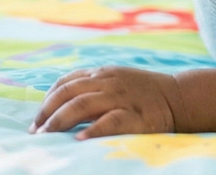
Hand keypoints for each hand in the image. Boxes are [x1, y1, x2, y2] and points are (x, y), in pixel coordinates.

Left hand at [30, 67, 180, 139]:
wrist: (179, 97)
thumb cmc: (145, 93)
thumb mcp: (117, 81)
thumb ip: (94, 87)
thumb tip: (62, 106)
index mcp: (102, 74)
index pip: (66, 82)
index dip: (48, 100)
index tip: (37, 120)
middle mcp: (107, 82)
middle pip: (68, 93)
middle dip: (48, 112)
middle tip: (36, 132)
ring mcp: (120, 97)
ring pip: (82, 104)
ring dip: (60, 120)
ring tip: (47, 136)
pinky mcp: (135, 115)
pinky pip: (110, 121)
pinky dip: (93, 130)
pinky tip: (80, 140)